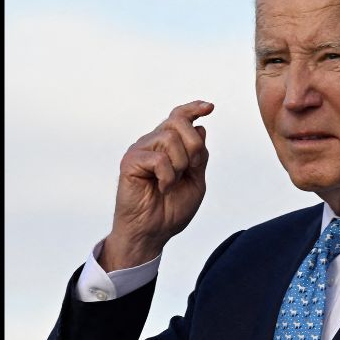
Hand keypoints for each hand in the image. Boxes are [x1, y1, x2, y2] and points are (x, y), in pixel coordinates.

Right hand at [100, 100, 211, 270]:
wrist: (152, 232)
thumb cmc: (170, 210)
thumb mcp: (196, 181)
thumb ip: (200, 156)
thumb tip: (200, 128)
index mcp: (167, 146)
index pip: (179, 117)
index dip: (193, 109)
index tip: (209, 107)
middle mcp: (152, 143)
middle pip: (178, 122)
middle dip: (194, 146)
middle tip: (190, 169)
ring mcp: (140, 151)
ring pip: (170, 139)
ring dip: (180, 165)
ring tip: (171, 183)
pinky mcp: (130, 162)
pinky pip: (159, 158)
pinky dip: (167, 176)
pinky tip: (162, 188)